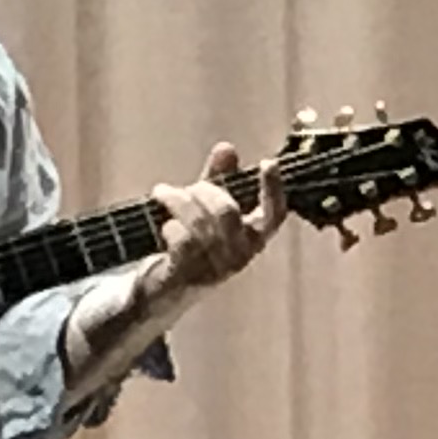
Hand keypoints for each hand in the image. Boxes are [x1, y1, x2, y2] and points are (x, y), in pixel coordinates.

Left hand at [140, 142, 286, 303]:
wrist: (167, 290)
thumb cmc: (194, 244)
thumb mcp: (207, 209)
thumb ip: (219, 180)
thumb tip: (227, 148)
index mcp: (253, 239)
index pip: (274, 215)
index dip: (275, 190)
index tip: (269, 163)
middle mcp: (241, 255)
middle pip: (226, 210)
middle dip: (202, 191)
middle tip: (184, 187)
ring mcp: (216, 269)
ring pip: (200, 223)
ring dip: (178, 201)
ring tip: (162, 192)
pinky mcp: (190, 277)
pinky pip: (182, 242)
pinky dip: (171, 227)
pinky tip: (164, 225)